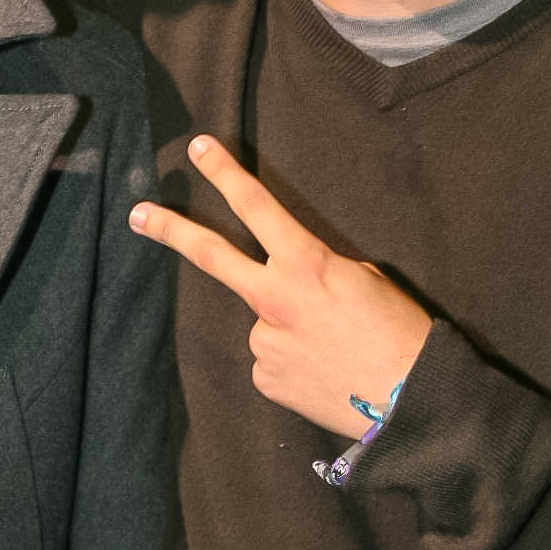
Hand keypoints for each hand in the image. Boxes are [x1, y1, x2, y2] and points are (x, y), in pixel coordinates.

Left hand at [130, 135, 429, 438]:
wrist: (412, 402)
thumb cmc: (399, 333)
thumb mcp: (366, 280)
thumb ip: (318, 271)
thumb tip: (295, 285)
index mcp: (306, 264)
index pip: (256, 207)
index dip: (225, 174)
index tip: (198, 148)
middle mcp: (274, 299)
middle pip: (211, 256)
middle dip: (171, 230)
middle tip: (138, 214)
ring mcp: (263, 341)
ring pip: (265, 322)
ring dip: (290, 329)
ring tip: (333, 348)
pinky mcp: (265, 378)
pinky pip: (273, 359)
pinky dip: (293, 361)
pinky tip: (324, 370)